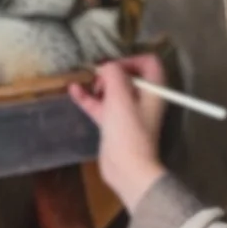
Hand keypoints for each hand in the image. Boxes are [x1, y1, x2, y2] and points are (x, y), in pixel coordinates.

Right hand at [70, 53, 167, 213]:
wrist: (127, 168)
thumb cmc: (128, 130)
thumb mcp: (120, 96)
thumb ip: (113, 73)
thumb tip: (106, 66)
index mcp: (153, 90)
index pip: (148, 63)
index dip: (131, 59)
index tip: (113, 66)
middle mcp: (143, 99)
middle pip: (127, 75)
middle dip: (110, 72)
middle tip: (98, 78)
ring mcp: (128, 113)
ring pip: (112, 91)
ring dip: (98, 84)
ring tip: (84, 83)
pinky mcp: (114, 125)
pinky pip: (101, 106)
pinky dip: (89, 98)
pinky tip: (73, 90)